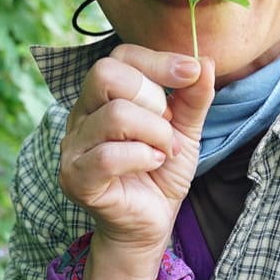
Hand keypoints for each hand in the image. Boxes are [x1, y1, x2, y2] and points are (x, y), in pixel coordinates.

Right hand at [58, 44, 215, 278]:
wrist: (150, 224)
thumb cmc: (160, 172)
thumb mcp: (185, 129)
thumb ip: (194, 97)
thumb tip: (206, 61)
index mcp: (102, 96)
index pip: (120, 56)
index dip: (158, 60)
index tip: (191, 73)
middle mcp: (80, 115)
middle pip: (105, 73)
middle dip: (152, 95)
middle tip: (168, 124)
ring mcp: (73, 147)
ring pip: (115, 115)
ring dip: (156, 133)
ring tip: (165, 151)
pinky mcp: (76, 178)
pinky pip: (108, 155)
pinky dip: (142, 157)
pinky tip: (153, 165)